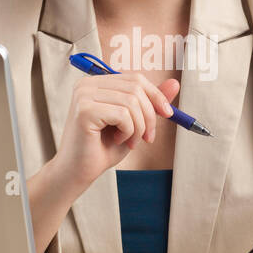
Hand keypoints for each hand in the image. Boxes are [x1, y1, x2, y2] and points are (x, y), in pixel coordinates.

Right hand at [52, 72, 180, 189]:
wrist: (78, 173)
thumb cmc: (102, 149)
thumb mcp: (134, 123)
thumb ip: (150, 102)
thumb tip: (175, 83)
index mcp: (97, 83)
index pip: (136, 79)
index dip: (156, 96)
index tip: (167, 115)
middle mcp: (87, 85)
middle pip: (136, 87)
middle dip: (149, 115)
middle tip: (147, 138)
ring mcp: (84, 95)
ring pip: (132, 101)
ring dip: (139, 127)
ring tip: (130, 141)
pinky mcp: (84, 110)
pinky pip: (123, 114)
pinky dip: (128, 131)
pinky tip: (118, 140)